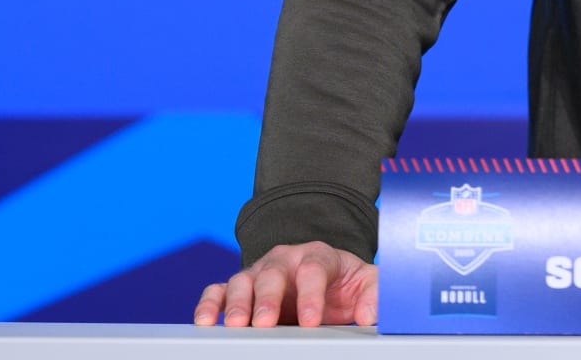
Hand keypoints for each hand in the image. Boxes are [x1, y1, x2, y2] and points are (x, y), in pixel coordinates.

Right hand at [193, 241, 377, 326]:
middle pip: (274, 273)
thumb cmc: (344, 284)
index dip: (312, 295)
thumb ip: (374, 294)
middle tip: (267, 323)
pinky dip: (209, 303)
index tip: (311, 321)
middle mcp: (286, 260)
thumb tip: (368, 314)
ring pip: (243, 280)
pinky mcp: (241, 288)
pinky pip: (219, 290)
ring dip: (237, 303)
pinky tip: (206, 321)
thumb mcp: (367, 283)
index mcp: (319, 255)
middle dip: (269, 298)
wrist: (325, 280)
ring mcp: (260, 273)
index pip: (314, 269)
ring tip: (236, 325)